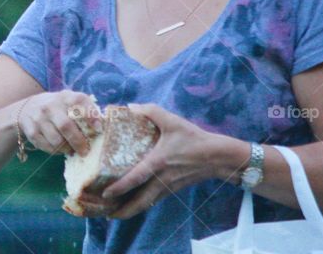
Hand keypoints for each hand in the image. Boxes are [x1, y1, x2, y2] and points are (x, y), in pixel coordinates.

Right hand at [17, 90, 101, 155]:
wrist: (28, 108)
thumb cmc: (58, 108)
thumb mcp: (69, 102)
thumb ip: (85, 110)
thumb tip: (102, 127)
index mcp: (65, 96)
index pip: (79, 101)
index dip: (90, 115)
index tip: (99, 129)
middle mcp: (50, 105)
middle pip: (66, 126)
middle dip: (79, 141)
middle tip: (85, 151)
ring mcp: (39, 118)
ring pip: (56, 140)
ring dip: (67, 148)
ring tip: (72, 150)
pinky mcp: (31, 131)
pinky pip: (47, 146)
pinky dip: (56, 151)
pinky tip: (60, 149)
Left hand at [101, 103, 222, 218]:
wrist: (218, 156)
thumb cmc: (194, 138)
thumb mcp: (172, 121)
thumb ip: (150, 111)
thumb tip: (130, 106)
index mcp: (158, 162)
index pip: (135, 178)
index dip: (120, 187)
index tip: (105, 194)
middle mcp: (161, 179)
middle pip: (140, 202)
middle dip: (123, 211)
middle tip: (105, 216)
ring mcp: (167, 186)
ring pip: (147, 204)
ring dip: (131, 211)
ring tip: (114, 214)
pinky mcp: (172, 189)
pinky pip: (154, 200)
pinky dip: (141, 205)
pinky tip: (132, 204)